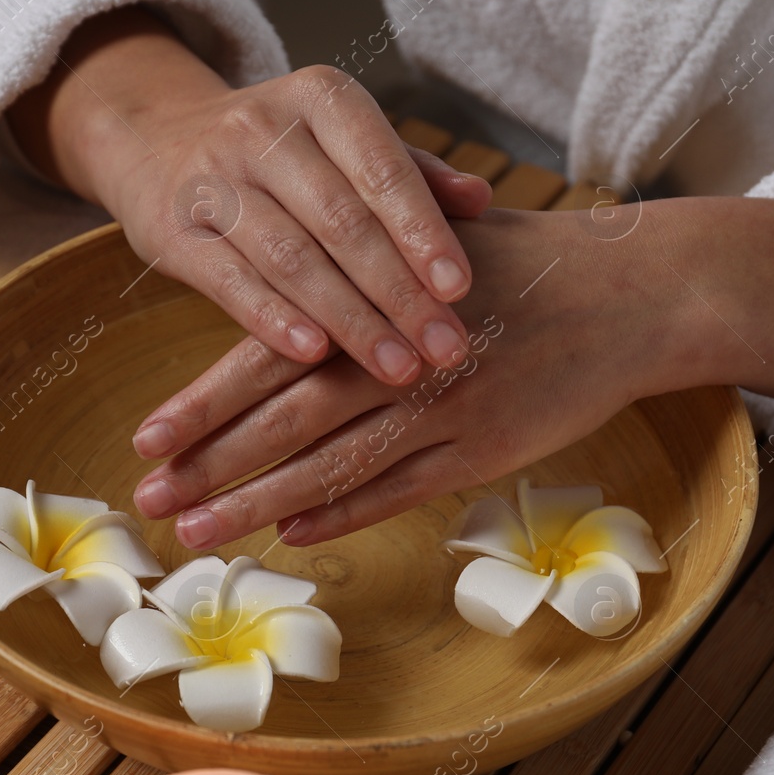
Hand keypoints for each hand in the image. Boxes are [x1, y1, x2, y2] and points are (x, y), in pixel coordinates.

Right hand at [8, 6, 492, 386]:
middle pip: (342, 222)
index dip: (422, 232)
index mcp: (322, 99)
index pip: (382, 169)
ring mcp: (211, 178)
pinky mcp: (169, 228)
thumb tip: (482, 200)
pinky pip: (230, 280)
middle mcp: (263, 129)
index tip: (460, 290)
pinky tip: (315, 356)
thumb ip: (412, 174)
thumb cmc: (283, 154)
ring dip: (350, 320)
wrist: (157, 137)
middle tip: (445, 349)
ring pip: (291, 257)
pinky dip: (273, 320)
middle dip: (399, 293)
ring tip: (398, 368)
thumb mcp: (345, 143)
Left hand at [130, 207, 683, 547]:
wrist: (628, 295)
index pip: (270, 356)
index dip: (203, 402)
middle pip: (286, 419)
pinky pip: (402, 490)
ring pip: (334, 465)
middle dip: (209, 463)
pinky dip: (344, 512)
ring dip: (258, 503)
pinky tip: (294, 533)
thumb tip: (280, 300)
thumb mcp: (433, 240)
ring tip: (197, 533)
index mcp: (376, 298)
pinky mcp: (486, 449)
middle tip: (147, 502)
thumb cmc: (523, 263)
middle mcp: (401, 355)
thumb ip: (357, 266)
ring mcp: (444, 408)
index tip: (144, 438)